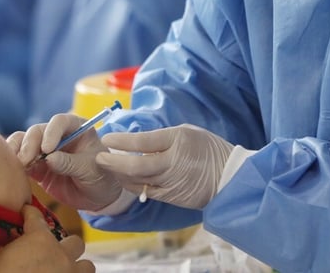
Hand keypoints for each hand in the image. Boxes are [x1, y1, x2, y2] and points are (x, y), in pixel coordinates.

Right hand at [0, 205, 93, 272]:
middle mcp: (60, 254)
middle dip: (67, 247)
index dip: (30, 213)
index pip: (35, 217)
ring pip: (87, 266)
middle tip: (55, 255)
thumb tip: (9, 246)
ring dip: (78, 268)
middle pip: (75, 243)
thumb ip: (7, 247)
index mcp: (39, 239)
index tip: (27, 213)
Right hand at [8, 113, 122, 211]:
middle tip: (26, 160)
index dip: (51, 132)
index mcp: (77, 128)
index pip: (60, 121)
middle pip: (38, 131)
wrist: (98, 197)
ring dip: (18, 151)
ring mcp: (45, 150)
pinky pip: (20, 160)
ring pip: (25, 142)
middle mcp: (58, 135)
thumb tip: (49, 159)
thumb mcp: (91, 170)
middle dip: (30, 144)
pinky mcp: (36, 166)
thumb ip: (71, 163)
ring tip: (18, 164)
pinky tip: (12, 170)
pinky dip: (14, 163)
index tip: (47, 148)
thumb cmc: (102, 177)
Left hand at [96, 124, 235, 209]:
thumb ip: (162, 137)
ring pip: (137, 182)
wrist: (229, 177)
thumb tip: (136, 140)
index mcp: (178, 141)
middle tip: (100, 158)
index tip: (108, 138)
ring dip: (119, 175)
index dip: (122, 141)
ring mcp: (171, 183)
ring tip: (108, 167)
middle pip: (136, 166)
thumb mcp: (188, 132)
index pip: (143, 142)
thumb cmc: (208, 150)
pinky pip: (145, 192)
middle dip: (113, 162)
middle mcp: (172, 163)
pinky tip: (123, 179)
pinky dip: (132, 185)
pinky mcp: (171, 197)